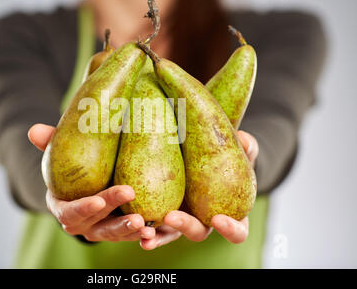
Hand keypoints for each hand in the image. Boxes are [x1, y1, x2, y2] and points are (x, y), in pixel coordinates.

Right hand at [28, 124, 155, 241]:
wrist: (90, 180)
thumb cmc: (75, 166)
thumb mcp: (63, 153)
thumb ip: (51, 143)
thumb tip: (34, 130)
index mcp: (63, 207)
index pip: (69, 213)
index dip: (82, 209)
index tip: (97, 200)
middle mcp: (81, 224)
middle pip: (95, 225)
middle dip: (112, 214)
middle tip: (130, 195)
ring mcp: (100, 230)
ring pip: (114, 234)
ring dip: (129, 229)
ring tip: (146, 222)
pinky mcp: (119, 231)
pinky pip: (129, 236)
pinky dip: (141, 234)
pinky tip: (154, 230)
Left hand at [140, 130, 258, 249]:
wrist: (197, 150)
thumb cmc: (223, 155)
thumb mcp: (235, 149)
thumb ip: (244, 147)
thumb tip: (245, 139)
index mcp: (228, 213)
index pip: (237, 231)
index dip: (230, 229)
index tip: (219, 219)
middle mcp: (203, 221)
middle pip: (197, 233)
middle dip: (185, 227)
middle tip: (172, 217)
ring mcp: (180, 218)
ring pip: (169, 234)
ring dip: (158, 236)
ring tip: (145, 233)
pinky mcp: (159, 210)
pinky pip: (150, 222)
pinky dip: (140, 226)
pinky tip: (131, 222)